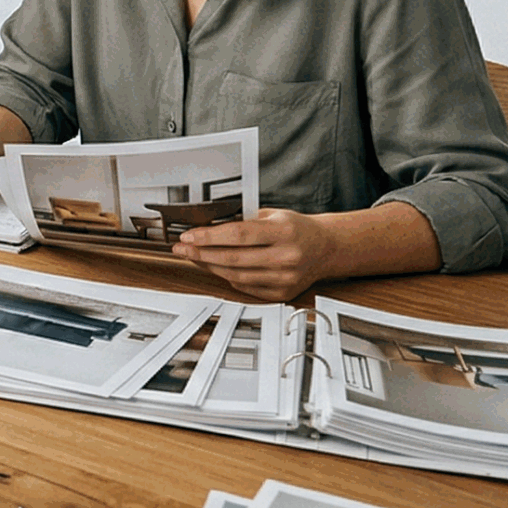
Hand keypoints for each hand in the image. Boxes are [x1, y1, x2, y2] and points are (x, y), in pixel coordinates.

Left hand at [172, 209, 338, 300]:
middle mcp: (286, 256)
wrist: (326, 248)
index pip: (238, 235)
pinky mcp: (282, 293)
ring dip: (210, 267)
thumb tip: (206, 225)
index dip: (209, 237)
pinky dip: (227, 277)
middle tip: (181, 249)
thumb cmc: (297, 228)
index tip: (188, 236)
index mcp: (284, 232)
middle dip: (201, 253)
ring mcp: (285, 278)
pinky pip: (246, 287)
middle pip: (233, 258)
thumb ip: (243, 220)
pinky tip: (216, 268)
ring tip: (194, 257)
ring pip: (236, 275)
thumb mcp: (273, 215)